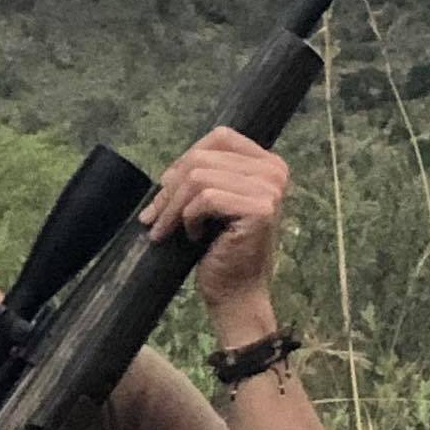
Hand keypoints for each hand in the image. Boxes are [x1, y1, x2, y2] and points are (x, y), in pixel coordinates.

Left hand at [143, 126, 292, 339]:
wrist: (236, 292)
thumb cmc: (222, 249)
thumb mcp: (210, 202)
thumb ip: (200, 176)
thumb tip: (167, 174)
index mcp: (268, 164)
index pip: (220, 137)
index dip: (186, 158)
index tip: (166, 188)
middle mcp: (275, 172)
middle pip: (203, 157)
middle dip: (169, 189)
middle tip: (155, 217)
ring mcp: (271, 189)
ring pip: (198, 177)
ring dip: (173, 206)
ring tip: (168, 230)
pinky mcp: (260, 209)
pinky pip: (206, 198)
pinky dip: (189, 218)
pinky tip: (193, 237)